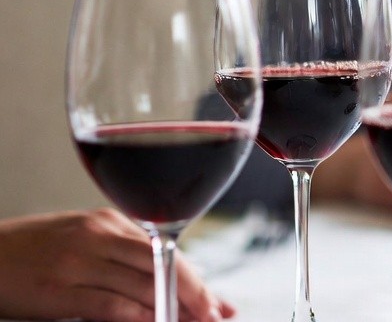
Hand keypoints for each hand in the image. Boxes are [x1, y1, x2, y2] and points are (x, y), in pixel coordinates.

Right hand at [0, 208, 232, 321]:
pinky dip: (136, 316)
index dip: (196, 277)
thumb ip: (122, 257)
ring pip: (141, 284)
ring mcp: (77, 260)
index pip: (167, 249)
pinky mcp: (57, 288)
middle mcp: (98, 235)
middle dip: (195, 294)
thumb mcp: (80, 242)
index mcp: (109, 220)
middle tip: (218, 316)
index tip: (219, 302)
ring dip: (173, 310)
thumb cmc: (30, 255)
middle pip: (162, 264)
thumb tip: (168, 284)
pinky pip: (107, 304)